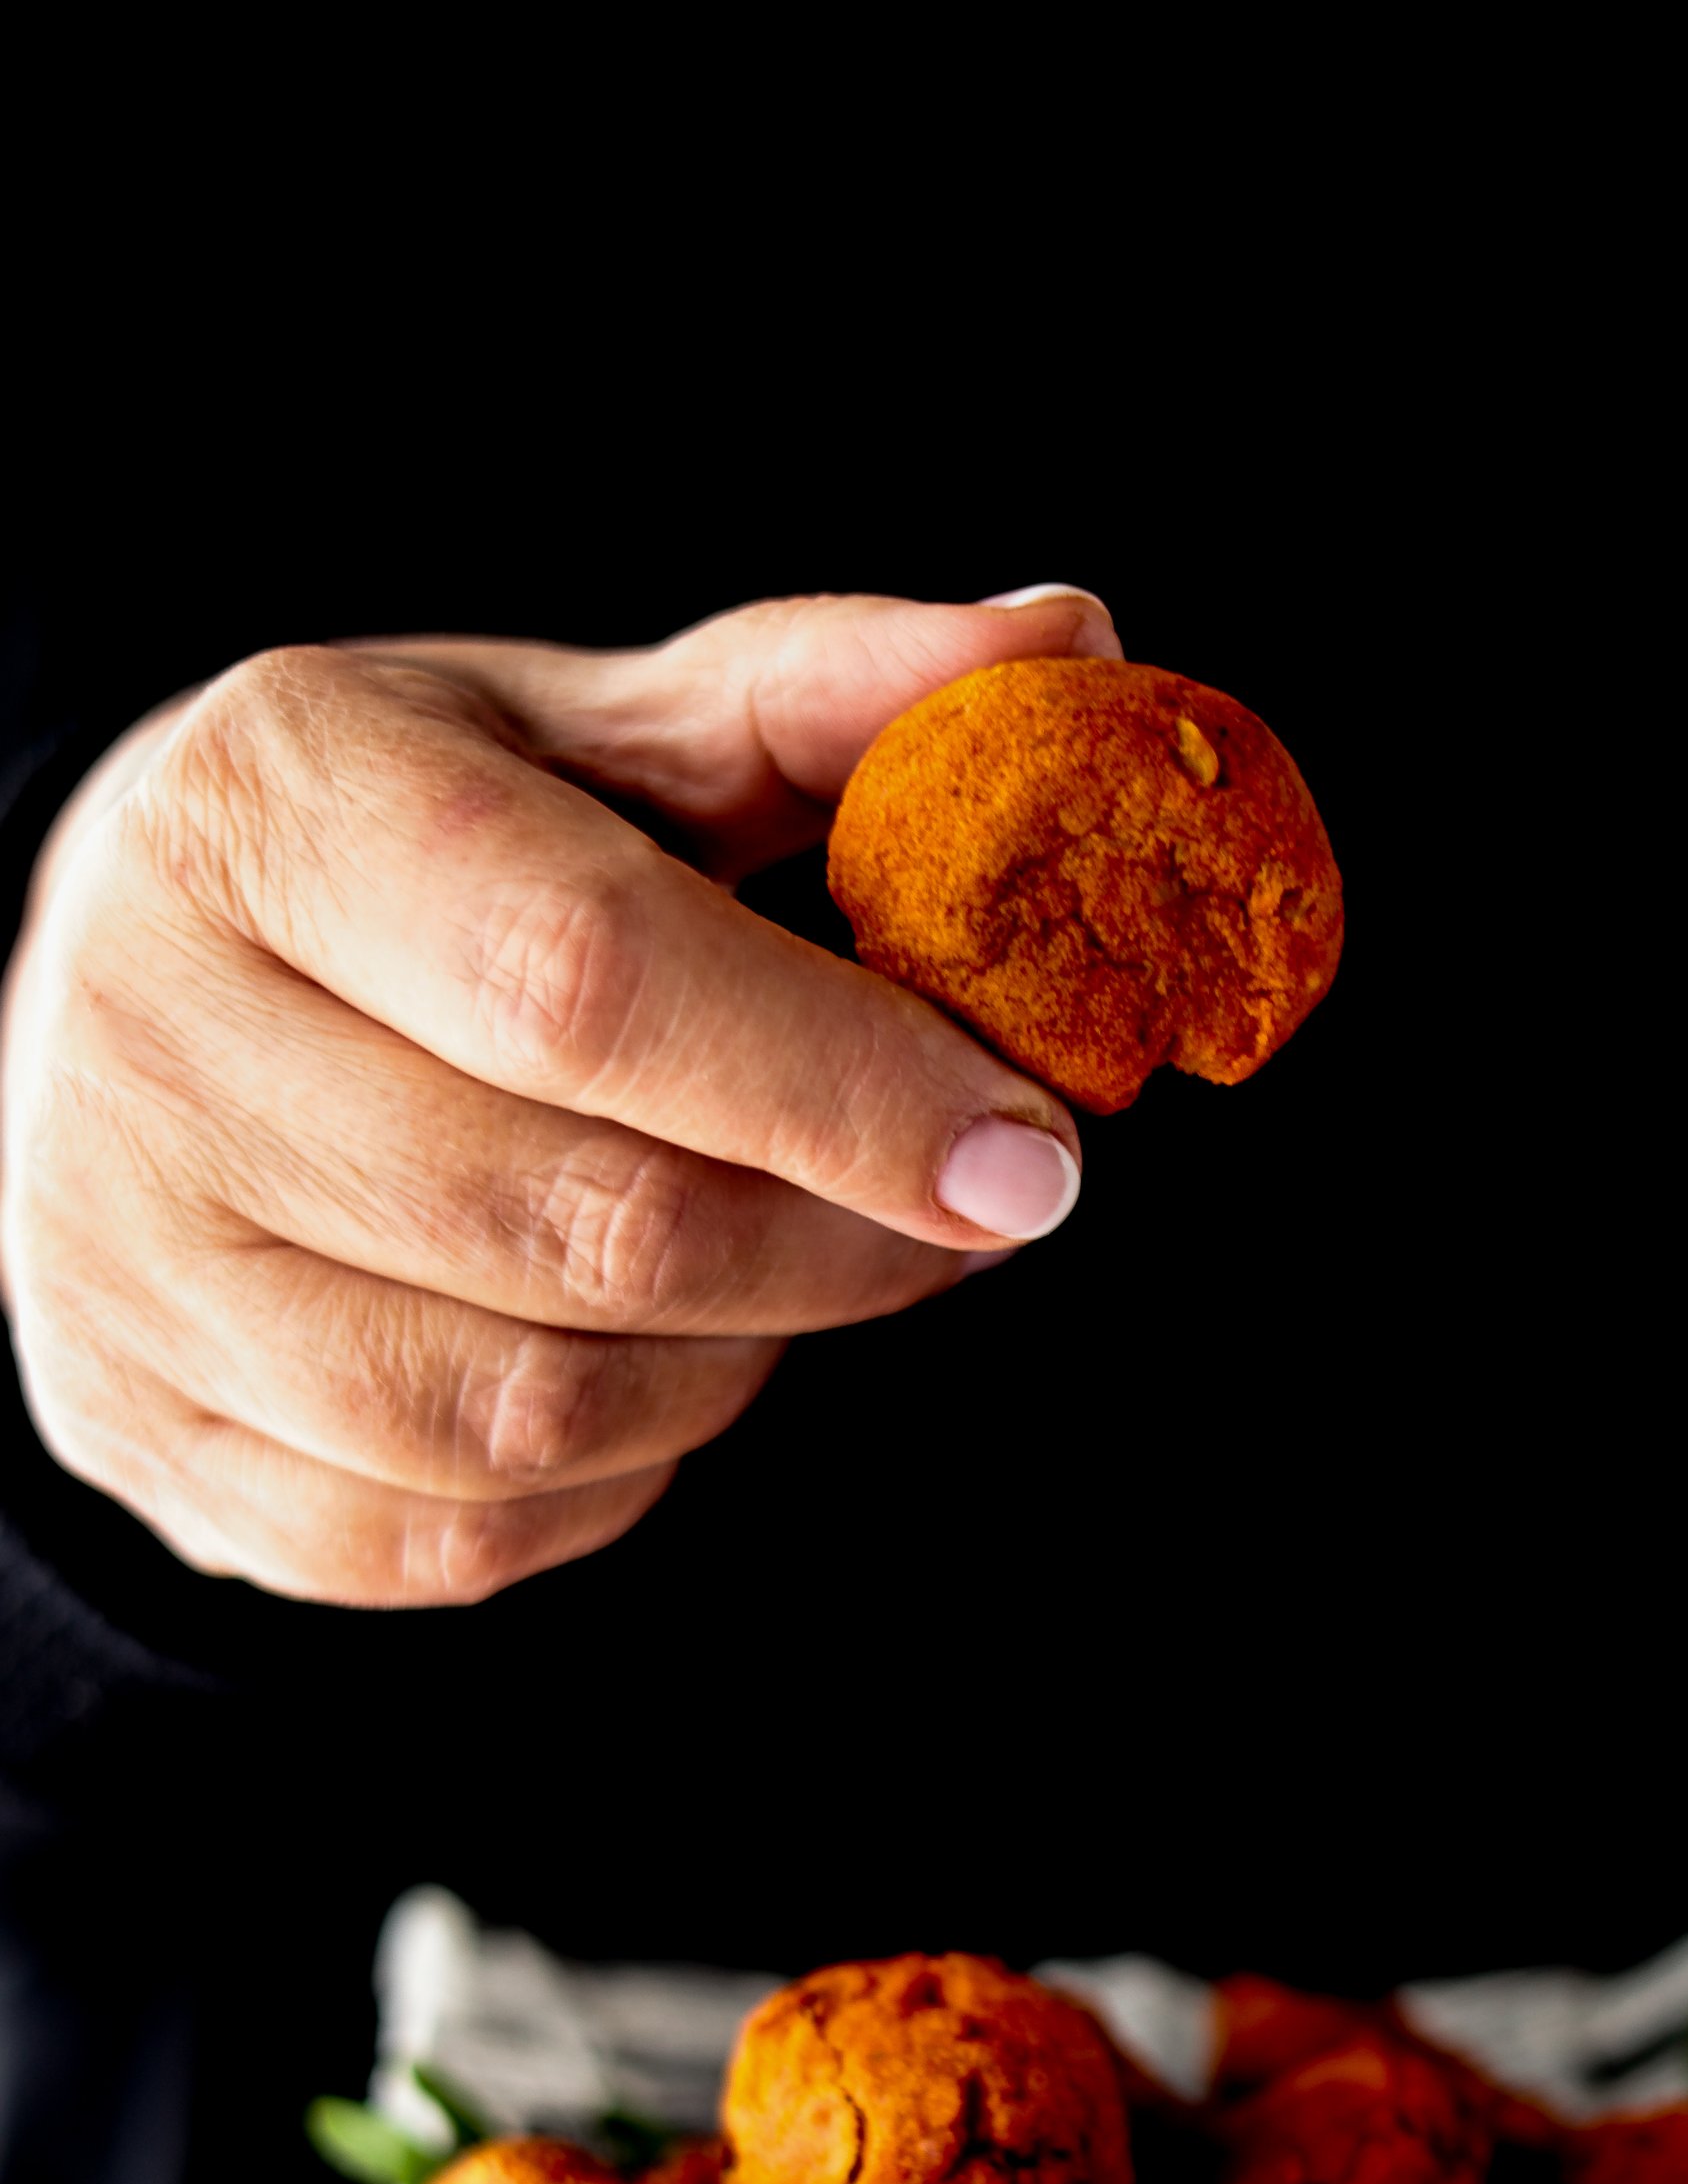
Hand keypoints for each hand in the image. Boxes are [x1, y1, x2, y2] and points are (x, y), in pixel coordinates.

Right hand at [0, 585, 1117, 1603]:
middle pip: (586, 1224)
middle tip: (958, 1211)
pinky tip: (647, 1366)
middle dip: (836, 1245)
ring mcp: (126, 1266)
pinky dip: (610, 1478)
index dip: (841, 1085)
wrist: (129, 1001)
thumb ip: (817, 701)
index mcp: (272, 808)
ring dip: (732, 1367)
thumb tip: (1065, 646)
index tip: (1028, 1152)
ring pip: (526, 1416)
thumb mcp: (584, 738)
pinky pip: (450, 1537)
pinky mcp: (153, 1441)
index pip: (583, 977)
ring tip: (786, 1266)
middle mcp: (152, 1035)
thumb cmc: (414, 862)